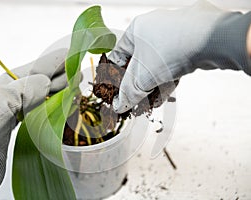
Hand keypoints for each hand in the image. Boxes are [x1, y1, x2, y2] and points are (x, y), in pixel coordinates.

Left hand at [0, 48, 67, 198]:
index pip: (32, 69)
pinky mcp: (17, 125)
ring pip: (40, 94)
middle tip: (77, 72)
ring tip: (74, 85)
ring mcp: (11, 110)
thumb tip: (46, 81)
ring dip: (58, 89)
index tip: (69, 54)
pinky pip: (38, 109)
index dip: (52, 62)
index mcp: (0, 85)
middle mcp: (6, 95)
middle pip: (38, 80)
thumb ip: (24, 88)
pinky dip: (52, 104)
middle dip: (58, 75)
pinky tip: (62, 103)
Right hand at [109, 0, 250, 112]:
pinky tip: (163, 96)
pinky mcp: (187, 44)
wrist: (211, 41)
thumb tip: (119, 105)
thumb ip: (127, 93)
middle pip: (138, 64)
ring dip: (152, 86)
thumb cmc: (170, 50)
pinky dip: (166, 80)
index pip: (118, 57)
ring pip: (156, 66)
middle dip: (137, 85)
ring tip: (150, 103)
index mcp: (135, 30)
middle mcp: (152, 30)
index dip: (115, 76)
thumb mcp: (141, 77)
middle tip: (135, 100)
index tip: (116, 92)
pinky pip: (171, 64)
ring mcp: (172, 36)